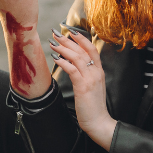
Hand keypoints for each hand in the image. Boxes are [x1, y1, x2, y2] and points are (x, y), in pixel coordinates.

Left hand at [49, 28, 116, 149]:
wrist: (98, 121)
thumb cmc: (92, 106)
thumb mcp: (91, 87)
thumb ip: (86, 75)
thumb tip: (74, 66)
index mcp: (99, 71)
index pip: (92, 49)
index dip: (81, 39)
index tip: (71, 31)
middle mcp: (96, 72)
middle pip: (82, 50)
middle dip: (68, 40)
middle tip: (56, 33)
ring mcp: (91, 79)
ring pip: (77, 57)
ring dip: (64, 48)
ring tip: (53, 43)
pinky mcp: (83, 86)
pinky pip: (73, 69)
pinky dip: (64, 62)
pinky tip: (56, 58)